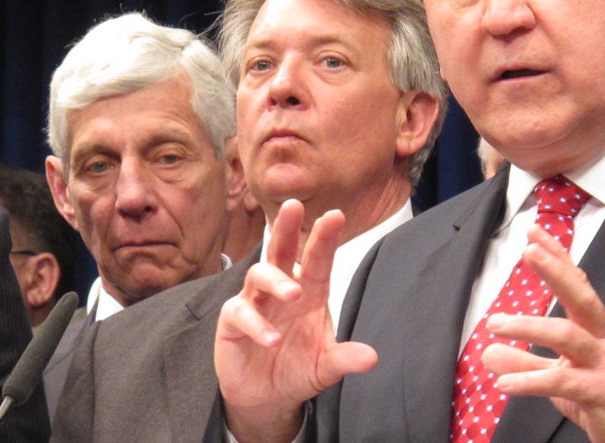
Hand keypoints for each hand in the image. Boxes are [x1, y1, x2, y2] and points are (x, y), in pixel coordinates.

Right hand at [214, 199, 378, 442]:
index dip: (325, 238)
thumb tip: (371, 358)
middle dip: (287, 228)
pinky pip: (240, 313)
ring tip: (294, 293)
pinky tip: (272, 338)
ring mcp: (255, 302)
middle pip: (282, 251)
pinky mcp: (233, 322)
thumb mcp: (325, 366)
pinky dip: (256, 323)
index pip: (318, 259)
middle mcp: (282, 290)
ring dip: (276, 280)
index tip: (336, 215)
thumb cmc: (297, 369)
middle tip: (293, 206)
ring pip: (258, 274)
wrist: (266, 398)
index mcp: (310, 291)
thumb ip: (344, 359)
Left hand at [480, 224, 604, 442]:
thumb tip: (488, 351)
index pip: (577, 283)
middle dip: (556, 271)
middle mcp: (603, 339)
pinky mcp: (601, 393)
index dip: (558, 256)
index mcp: (596, 327)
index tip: (534, 233)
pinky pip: (563, 382)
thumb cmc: (602, 396)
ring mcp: (604, 364)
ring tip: (495, 325)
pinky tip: (505, 381)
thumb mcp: (560, 376)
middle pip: (581, 296)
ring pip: (569, 335)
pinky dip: (531, 379)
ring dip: (529, 327)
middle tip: (528, 252)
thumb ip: (526, 361)